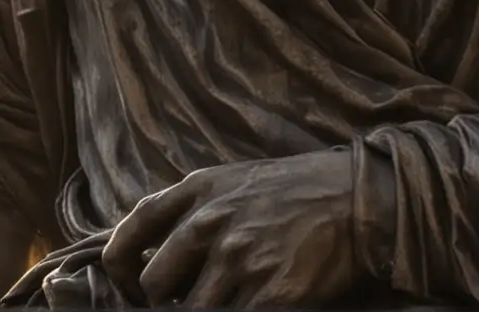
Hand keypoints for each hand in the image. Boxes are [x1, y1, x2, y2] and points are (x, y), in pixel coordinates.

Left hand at [100, 149, 359, 307]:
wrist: (359, 199)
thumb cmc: (296, 191)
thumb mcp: (234, 180)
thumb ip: (192, 209)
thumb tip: (151, 256)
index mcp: (198, 190)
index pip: (131, 232)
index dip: (120, 269)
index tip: (132, 288)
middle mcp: (212, 222)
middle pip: (155, 284)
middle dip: (163, 303)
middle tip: (185, 303)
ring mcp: (240, 258)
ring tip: (226, 300)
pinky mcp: (272, 291)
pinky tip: (252, 307)